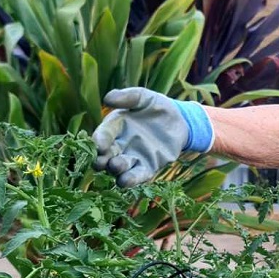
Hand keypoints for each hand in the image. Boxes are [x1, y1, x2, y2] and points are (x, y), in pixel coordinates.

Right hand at [93, 88, 213, 186]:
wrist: (180, 121)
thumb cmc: (157, 107)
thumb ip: (128, 97)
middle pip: (106, 155)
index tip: (98, 144)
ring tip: (115, 166)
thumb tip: (107, 98)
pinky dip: (130, 179)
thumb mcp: (144, 97)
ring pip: (119, 168)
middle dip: (101, 159)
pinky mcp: (146, 167)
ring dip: (115, 169)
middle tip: (100, 162)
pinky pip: (136, 176)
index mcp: (115, 126)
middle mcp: (120, 144)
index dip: (99, 140)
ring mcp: (132, 157)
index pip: (103, 135)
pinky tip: (125, 181)